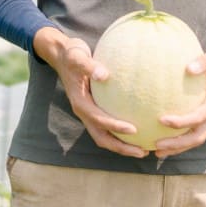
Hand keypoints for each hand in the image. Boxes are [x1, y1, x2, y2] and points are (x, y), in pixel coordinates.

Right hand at [32, 25, 148, 157]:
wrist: (61, 55)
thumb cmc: (72, 54)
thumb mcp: (77, 56)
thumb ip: (89, 65)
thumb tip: (104, 75)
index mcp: (80, 103)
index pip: (99, 120)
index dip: (115, 127)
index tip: (134, 130)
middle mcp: (84, 112)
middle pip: (102, 138)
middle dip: (121, 147)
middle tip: (143, 152)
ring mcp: (88, 113)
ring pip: (104, 136)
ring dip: (121, 146)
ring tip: (143, 150)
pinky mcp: (93, 109)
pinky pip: (107, 127)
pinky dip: (120, 134)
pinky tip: (139, 132)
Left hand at [151, 30, 205, 158]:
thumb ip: (205, 60)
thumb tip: (188, 68)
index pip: (200, 116)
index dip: (181, 122)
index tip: (161, 120)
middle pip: (199, 136)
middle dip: (178, 144)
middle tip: (156, 146)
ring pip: (199, 137)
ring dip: (179, 146)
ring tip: (158, 151)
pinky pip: (198, 129)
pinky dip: (183, 137)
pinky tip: (167, 137)